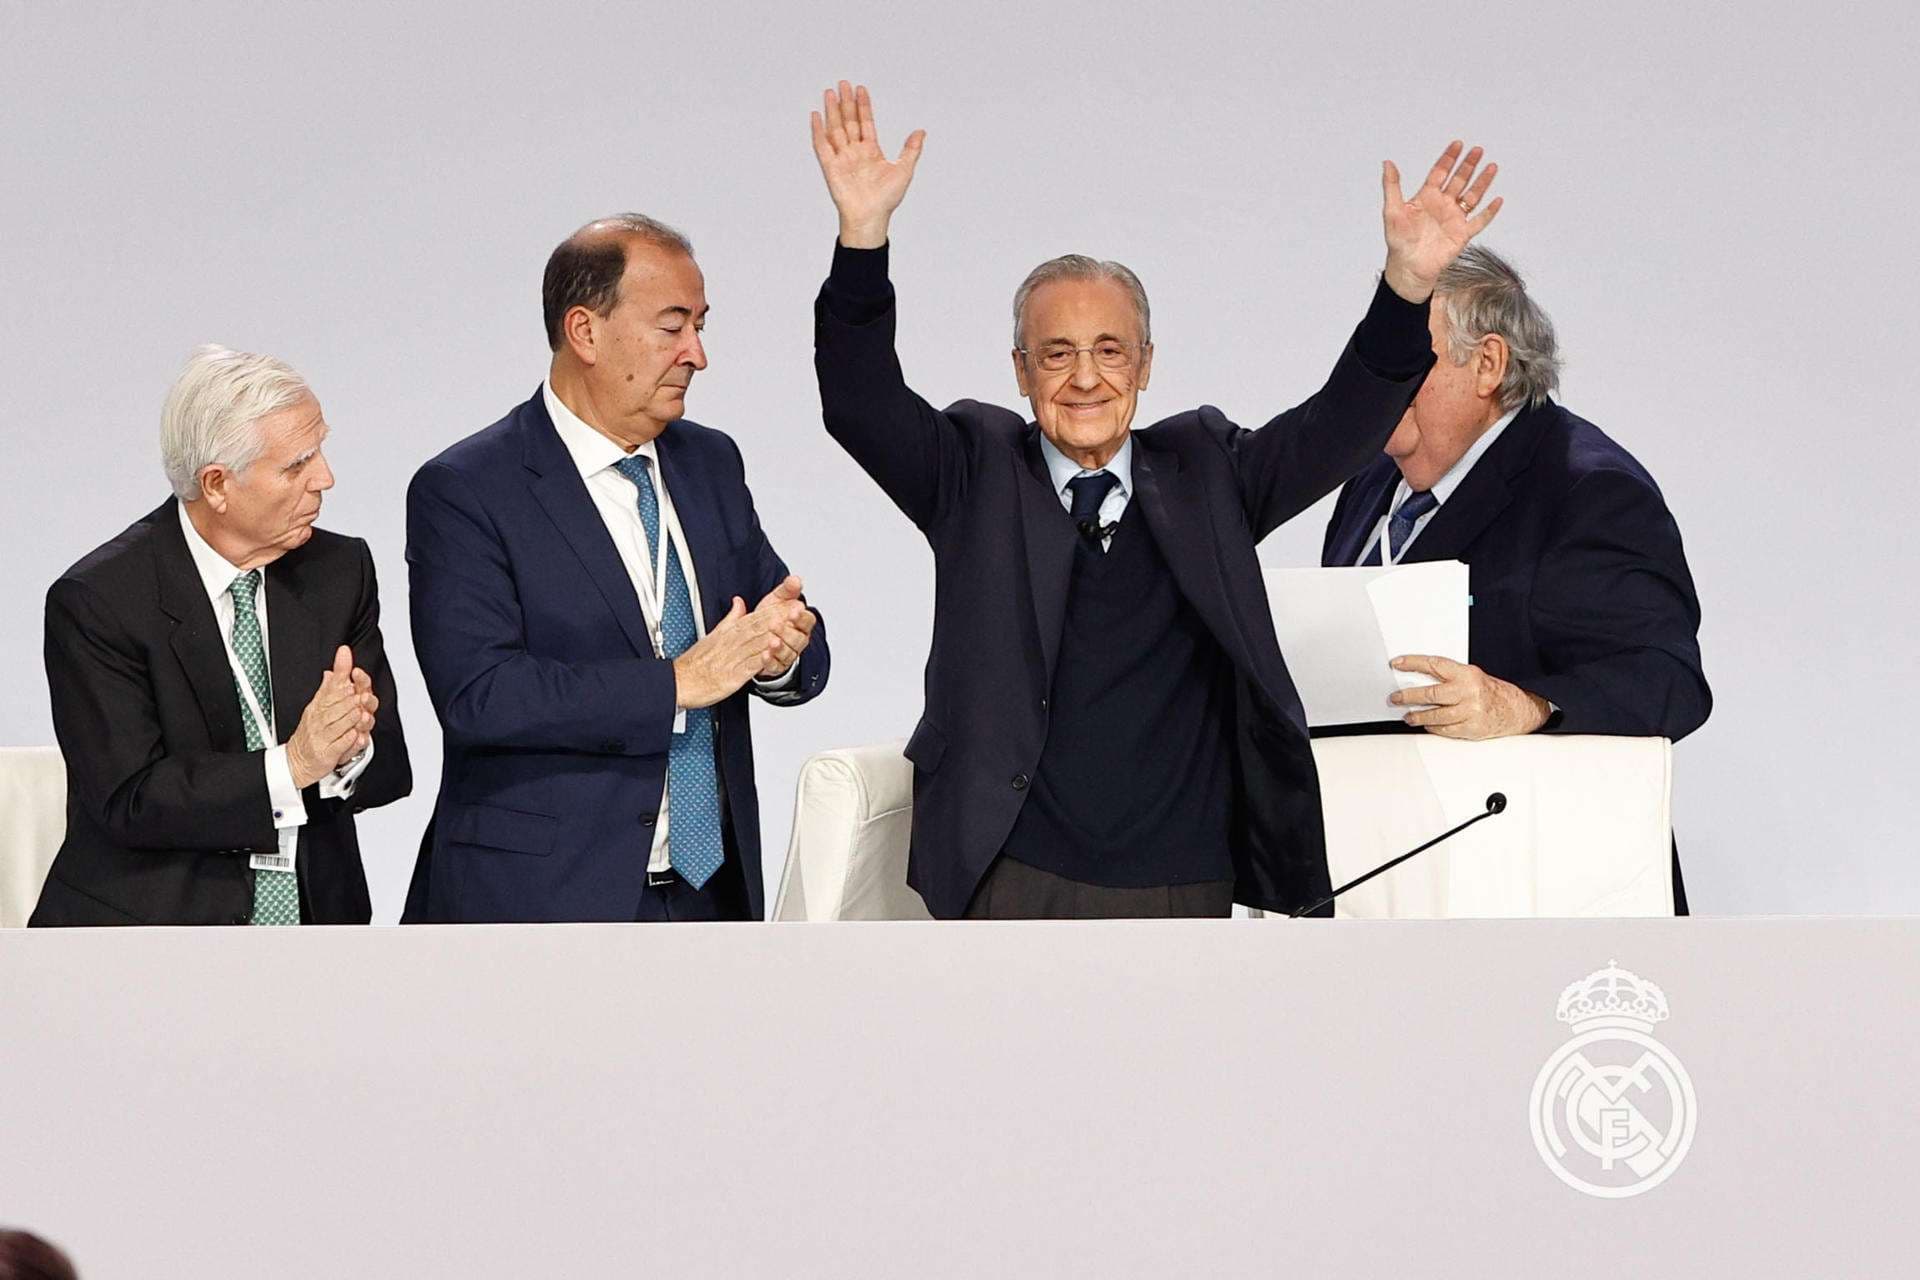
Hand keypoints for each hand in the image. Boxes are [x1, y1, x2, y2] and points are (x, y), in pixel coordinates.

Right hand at [287, 646, 375, 786]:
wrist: (297, 761)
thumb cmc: (310, 733)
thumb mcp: (317, 708)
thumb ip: (328, 689)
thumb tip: (331, 671)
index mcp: (317, 708)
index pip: (329, 692)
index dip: (341, 683)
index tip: (351, 674)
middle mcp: (318, 721)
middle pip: (335, 708)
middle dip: (350, 701)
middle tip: (362, 694)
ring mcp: (322, 737)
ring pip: (338, 725)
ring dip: (351, 719)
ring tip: (361, 712)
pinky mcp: (326, 753)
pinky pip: (338, 745)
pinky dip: (348, 740)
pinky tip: (355, 735)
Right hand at [673, 597, 781, 708]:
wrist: (680, 681)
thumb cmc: (696, 662)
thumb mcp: (714, 634)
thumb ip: (731, 618)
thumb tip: (740, 602)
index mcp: (729, 632)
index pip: (755, 617)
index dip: (774, 610)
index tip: (790, 603)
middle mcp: (732, 643)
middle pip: (759, 627)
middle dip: (780, 618)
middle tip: (797, 610)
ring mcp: (733, 658)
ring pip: (757, 644)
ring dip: (776, 635)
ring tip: (791, 627)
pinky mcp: (732, 675)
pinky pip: (749, 666)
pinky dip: (761, 660)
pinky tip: (773, 655)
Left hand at [750, 574, 815, 678]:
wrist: (755, 637)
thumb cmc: (770, 618)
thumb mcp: (777, 601)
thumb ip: (787, 590)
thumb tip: (795, 579)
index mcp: (800, 624)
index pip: (808, 621)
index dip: (802, 617)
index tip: (794, 610)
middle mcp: (797, 640)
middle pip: (799, 638)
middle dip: (788, 631)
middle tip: (776, 624)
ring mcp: (788, 654)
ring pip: (789, 653)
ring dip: (780, 647)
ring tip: (772, 641)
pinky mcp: (777, 666)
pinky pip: (776, 666)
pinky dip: (770, 661)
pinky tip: (764, 655)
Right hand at [811, 81, 924, 248]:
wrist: (871, 217)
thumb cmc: (887, 198)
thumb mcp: (904, 170)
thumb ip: (911, 150)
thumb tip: (921, 132)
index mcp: (871, 151)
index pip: (865, 122)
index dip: (863, 105)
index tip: (861, 89)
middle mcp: (855, 152)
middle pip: (849, 121)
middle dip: (846, 102)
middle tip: (843, 83)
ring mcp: (842, 158)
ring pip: (836, 129)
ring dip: (833, 111)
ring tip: (830, 92)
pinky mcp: (830, 167)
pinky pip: (822, 146)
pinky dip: (818, 131)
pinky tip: (816, 116)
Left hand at [1380, 141, 1503, 302]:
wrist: (1408, 267)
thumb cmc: (1398, 241)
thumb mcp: (1392, 211)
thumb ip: (1392, 186)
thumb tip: (1387, 163)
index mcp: (1427, 197)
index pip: (1440, 172)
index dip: (1449, 158)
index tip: (1458, 144)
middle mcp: (1443, 205)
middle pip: (1459, 180)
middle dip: (1468, 165)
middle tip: (1478, 150)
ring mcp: (1454, 218)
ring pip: (1472, 196)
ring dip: (1482, 182)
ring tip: (1492, 166)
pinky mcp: (1462, 234)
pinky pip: (1479, 221)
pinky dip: (1489, 211)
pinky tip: (1497, 200)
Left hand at [1388, 654, 1549, 739]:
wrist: (1518, 710)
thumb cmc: (1492, 692)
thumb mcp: (1473, 676)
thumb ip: (1450, 677)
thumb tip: (1418, 678)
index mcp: (1467, 674)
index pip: (1434, 664)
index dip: (1413, 663)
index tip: (1396, 664)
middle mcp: (1468, 692)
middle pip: (1430, 693)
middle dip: (1408, 696)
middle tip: (1394, 698)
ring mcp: (1470, 711)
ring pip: (1435, 715)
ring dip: (1417, 716)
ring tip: (1407, 716)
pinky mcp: (1471, 728)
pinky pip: (1444, 729)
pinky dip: (1433, 727)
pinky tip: (1426, 725)